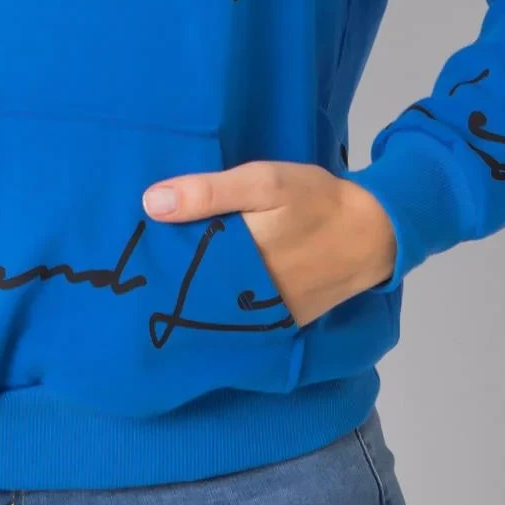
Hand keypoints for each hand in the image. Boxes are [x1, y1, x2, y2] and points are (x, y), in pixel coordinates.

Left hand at [142, 161, 396, 327]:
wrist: (374, 231)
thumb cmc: (315, 200)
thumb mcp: (263, 181)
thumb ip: (209, 192)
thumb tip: (151, 204)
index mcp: (240, 260)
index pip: (180, 271)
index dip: (154, 267)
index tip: (129, 262)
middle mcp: (250, 298)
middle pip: (195, 295)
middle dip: (169, 285)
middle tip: (138, 276)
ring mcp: (268, 316)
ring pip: (216, 310)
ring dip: (193, 299)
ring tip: (163, 285)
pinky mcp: (284, 322)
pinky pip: (242, 319)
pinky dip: (223, 308)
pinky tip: (204, 296)